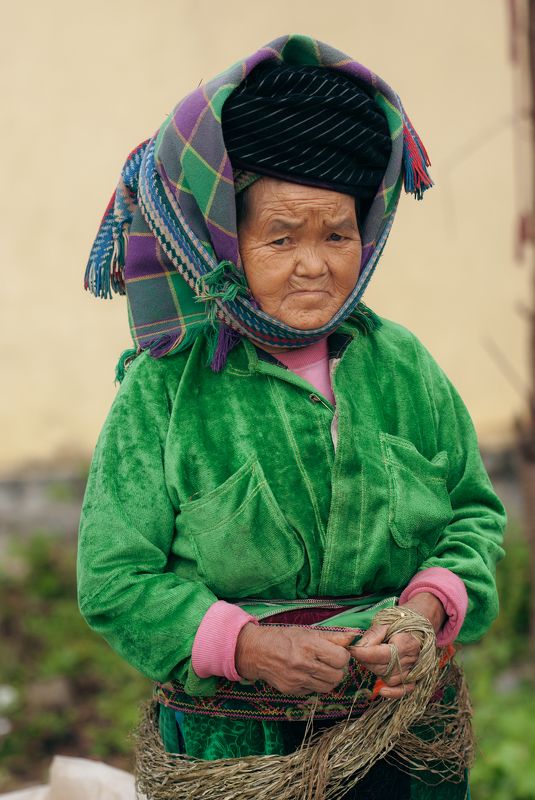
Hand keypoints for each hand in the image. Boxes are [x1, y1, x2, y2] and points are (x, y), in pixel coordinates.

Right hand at [235, 623, 353, 695]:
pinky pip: (314, 691)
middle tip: (331, 661)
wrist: (256, 651)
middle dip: (338, 668)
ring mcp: (298, 680)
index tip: (337, 651)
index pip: (341, 658)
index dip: (343, 655)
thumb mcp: (308, 632)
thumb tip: (354, 636)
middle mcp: (304, 664)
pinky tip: (308, 674)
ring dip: (330, 678)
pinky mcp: (292, 690)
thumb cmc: (284, 637)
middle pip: (338, 675)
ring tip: (322, 668)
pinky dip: (316, 684)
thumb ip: (333, 636)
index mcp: (309, 646)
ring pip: (329, 686)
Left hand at [349, 592, 446, 698]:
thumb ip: (373, 634)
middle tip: (359, 651)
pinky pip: (404, 690)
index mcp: (408, 642)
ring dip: (376, 670)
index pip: (384, 654)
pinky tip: (381, 691)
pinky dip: (393, 693)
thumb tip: (359, 648)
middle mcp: (413, 659)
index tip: (352, 650)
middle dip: (368, 660)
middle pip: (385, 667)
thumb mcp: (386, 622)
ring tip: (372, 657)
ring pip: (390, 679)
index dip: (366, 653)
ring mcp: (415, 671)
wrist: (418, 627)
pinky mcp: (415, 679)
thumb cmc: (400, 623)